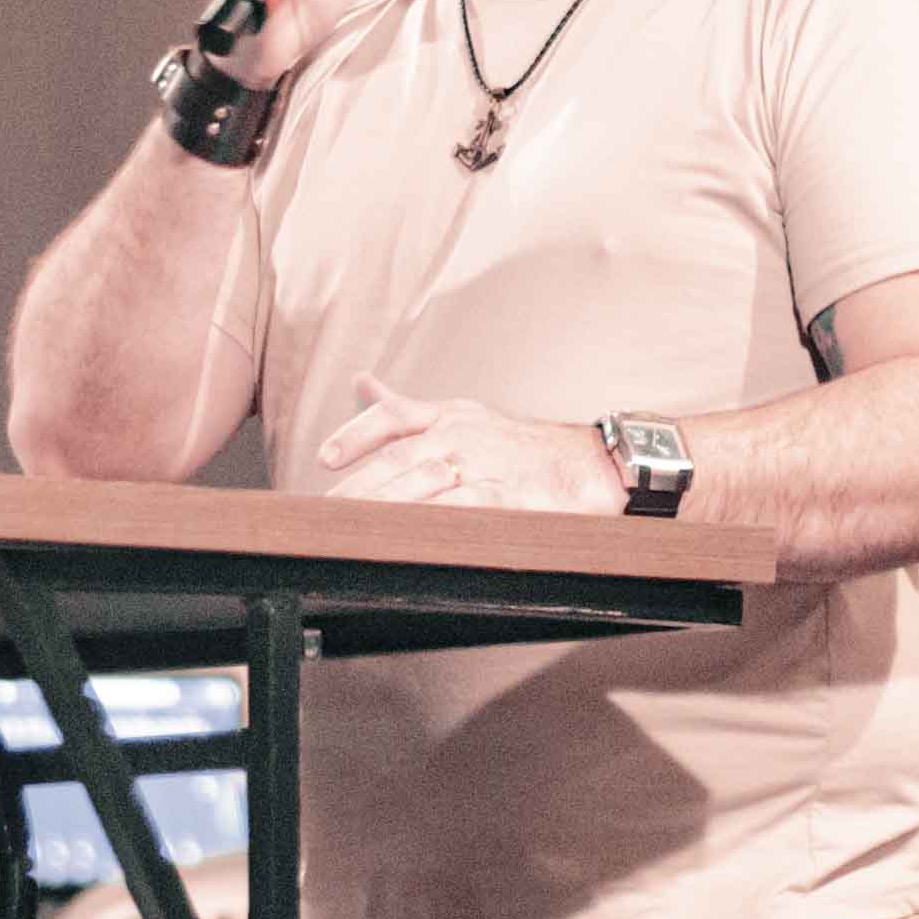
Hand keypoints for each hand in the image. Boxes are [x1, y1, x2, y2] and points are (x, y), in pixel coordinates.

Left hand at [316, 375, 627, 512]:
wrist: (592, 463)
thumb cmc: (521, 445)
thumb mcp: (462, 415)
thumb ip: (406, 407)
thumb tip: (361, 383)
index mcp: (450, 416)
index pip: (395, 416)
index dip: (357, 435)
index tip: (326, 458)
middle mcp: (463, 435)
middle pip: (400, 458)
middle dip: (359, 487)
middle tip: (325, 514)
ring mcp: (486, 464)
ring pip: (424, 482)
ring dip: (385, 505)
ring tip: (353, 528)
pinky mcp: (509, 496)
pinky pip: (464, 507)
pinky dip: (435, 520)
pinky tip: (410, 534)